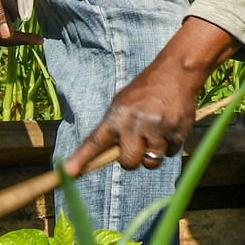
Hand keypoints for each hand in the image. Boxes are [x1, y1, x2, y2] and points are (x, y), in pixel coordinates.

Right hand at [0, 0, 42, 46]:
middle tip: (36, 35)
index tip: (39, 40)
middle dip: (18, 35)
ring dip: (12, 24)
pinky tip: (16, 9)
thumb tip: (6, 35)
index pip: (2, 38)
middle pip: (0, 33)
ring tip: (28, 21)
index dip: (21, 40)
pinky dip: (7, 13)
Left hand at [63, 18, 244, 175]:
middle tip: (139, 144)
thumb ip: (114, 128)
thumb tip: (101, 157)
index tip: (67, 173)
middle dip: (134, 159)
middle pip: (128, 163)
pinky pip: (171, 153)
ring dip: (154, 153)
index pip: (95, 141)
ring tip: (157, 133)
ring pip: (152, 162)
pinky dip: (171, 144)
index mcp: (117, 115)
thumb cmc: (145, 90)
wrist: (177, 71)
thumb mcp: (123, 102)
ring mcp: (158, 127)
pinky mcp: (178, 130)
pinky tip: (170, 126)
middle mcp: (135, 122)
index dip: (81, 159)